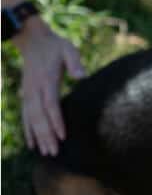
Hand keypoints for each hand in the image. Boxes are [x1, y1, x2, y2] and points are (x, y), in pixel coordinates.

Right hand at [13, 17, 85, 155]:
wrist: (33, 40)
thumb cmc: (55, 46)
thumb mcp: (68, 49)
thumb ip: (75, 62)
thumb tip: (82, 76)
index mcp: (47, 80)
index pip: (51, 105)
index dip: (56, 121)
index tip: (63, 136)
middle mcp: (35, 89)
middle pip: (39, 116)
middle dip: (46, 135)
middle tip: (54, 152)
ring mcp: (28, 93)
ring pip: (31, 119)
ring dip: (38, 137)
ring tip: (46, 153)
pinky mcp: (26, 95)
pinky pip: (26, 116)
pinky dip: (28, 131)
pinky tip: (32, 144)